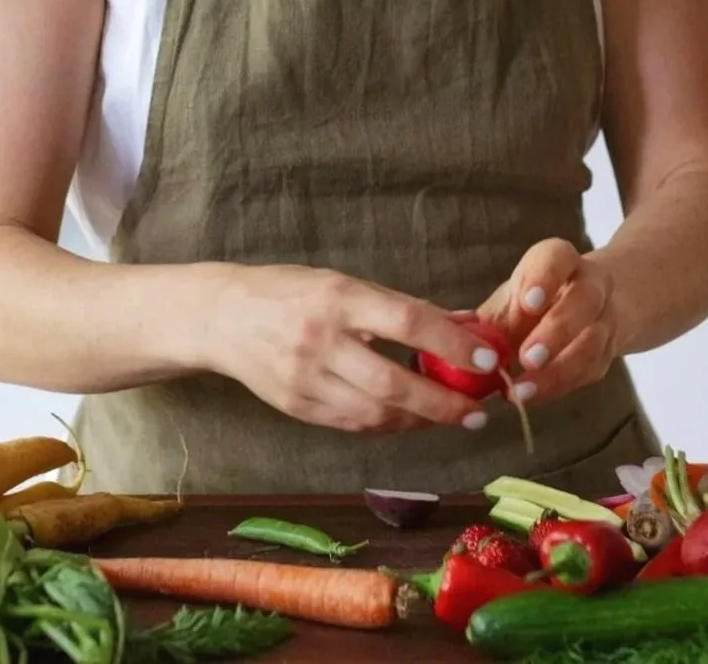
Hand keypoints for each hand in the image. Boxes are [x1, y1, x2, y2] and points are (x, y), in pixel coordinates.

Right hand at [204, 263, 499, 434]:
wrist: (220, 317)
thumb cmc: (289, 291)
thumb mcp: (342, 283)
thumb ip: (400, 306)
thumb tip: (463, 323)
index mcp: (337, 298)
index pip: (406, 322)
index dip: (451, 344)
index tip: (487, 359)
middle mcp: (321, 340)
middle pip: (394, 383)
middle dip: (444, 403)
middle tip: (478, 411)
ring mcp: (306, 378)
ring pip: (376, 413)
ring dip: (421, 420)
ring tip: (450, 416)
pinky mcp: (296, 407)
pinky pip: (354, 424)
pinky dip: (388, 424)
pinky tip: (408, 419)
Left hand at [475, 239, 628, 408]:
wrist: (600, 303)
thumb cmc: (541, 296)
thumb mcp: (515, 295)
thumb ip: (486, 317)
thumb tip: (444, 336)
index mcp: (561, 261)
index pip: (558, 257)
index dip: (544, 278)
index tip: (527, 303)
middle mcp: (590, 285)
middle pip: (583, 301)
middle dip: (555, 331)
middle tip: (526, 358)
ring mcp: (605, 320)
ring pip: (591, 343)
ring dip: (557, 371)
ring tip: (521, 391)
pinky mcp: (607, 355)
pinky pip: (587, 373)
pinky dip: (557, 388)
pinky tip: (530, 398)